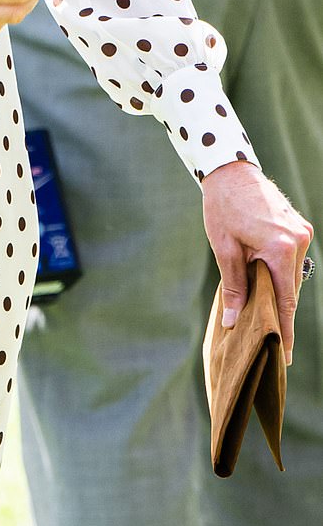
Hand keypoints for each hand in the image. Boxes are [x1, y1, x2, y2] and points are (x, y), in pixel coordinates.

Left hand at [201, 162, 313, 364]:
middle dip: (280, 313)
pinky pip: (292, 259)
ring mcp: (302, 232)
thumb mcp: (225, 249)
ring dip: (280, 292)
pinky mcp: (299, 226)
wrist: (229, 171)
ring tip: (266, 317)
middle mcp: (299, 240)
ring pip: (292, 274)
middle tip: (271, 341)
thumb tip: (234, 322)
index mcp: (282, 248)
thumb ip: (234, 287)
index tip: (285, 354)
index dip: (285, 329)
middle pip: (291, 289)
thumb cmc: (223, 208)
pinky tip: (268, 287)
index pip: (286, 300)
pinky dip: (281, 274)